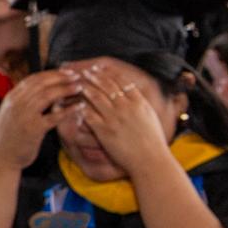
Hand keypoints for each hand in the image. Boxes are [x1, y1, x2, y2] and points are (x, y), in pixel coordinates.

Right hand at [0, 71, 73, 168]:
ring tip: (80, 87)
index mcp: (11, 98)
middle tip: (77, 76)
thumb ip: (24, 102)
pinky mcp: (33, 129)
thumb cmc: (10, 137)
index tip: (66, 72)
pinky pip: (54, 116)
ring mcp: (24, 116)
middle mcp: (16, 103)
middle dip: (61, 77)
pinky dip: (68, 110)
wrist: (2, 158)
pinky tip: (79, 107)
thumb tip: (42, 90)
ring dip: (66, 89)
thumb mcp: (12, 114)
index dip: (52, 73)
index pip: (33, 79)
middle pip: (41, 84)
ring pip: (47, 96)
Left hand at [67, 60, 174, 176]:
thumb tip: (133, 92)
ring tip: (78, 84)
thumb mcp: (150, 116)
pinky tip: (75, 104)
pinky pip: (89, 115)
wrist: (150, 160)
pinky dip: (81, 108)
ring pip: (96, 97)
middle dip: (94, 76)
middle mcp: (126, 107)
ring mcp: (114, 119)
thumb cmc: (153, 141)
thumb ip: (140, 102)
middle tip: (85, 71)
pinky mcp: (104, 131)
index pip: (121, 81)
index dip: (108, 73)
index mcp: (139, 102)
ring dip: (85, 88)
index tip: (100, 68)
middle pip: (107, 86)